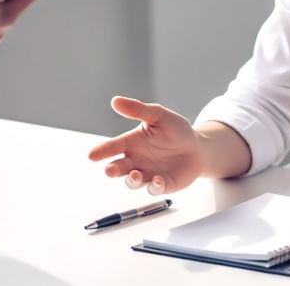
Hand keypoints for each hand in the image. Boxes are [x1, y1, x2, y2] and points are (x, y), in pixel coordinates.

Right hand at [87, 97, 204, 194]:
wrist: (197, 147)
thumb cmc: (175, 130)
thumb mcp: (159, 116)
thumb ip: (138, 110)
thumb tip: (115, 101)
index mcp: (132, 143)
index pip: (113, 147)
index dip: (102, 151)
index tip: (92, 155)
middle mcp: (136, 160)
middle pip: (118, 168)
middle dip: (112, 169)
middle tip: (110, 169)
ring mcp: (148, 174)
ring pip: (133, 182)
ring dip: (132, 180)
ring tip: (135, 174)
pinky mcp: (162, 185)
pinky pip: (155, 188)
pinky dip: (154, 186)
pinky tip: (157, 179)